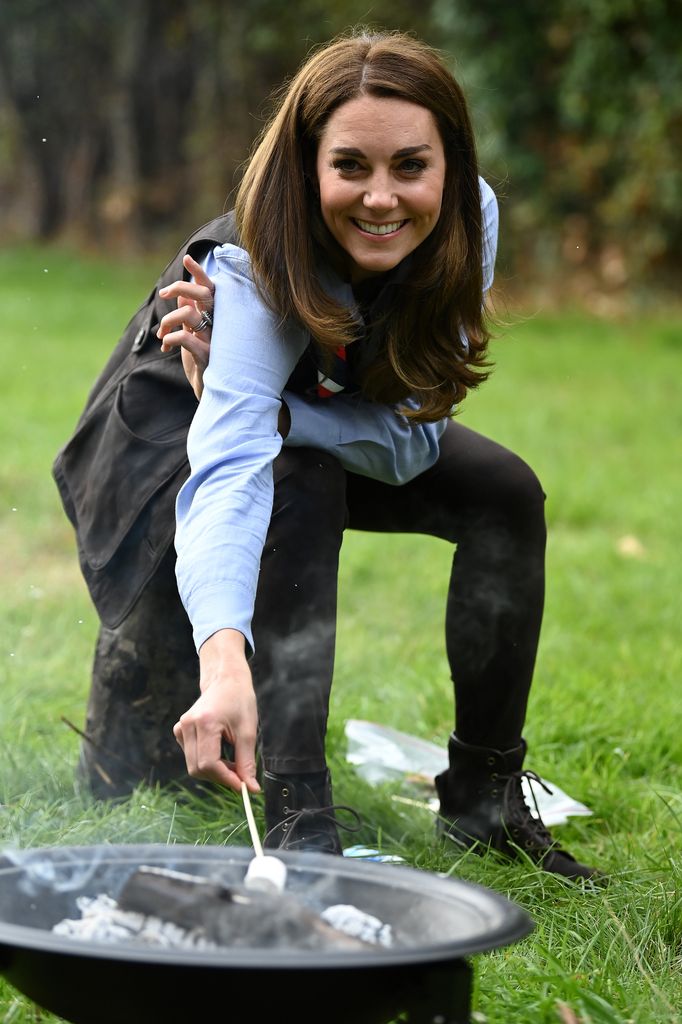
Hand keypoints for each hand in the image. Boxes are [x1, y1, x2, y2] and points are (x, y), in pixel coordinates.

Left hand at [157, 253, 214, 398]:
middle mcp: (219, 325)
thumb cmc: (200, 361)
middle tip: (164, 294)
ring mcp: (215, 340)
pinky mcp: (209, 356)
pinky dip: (171, 338)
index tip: (188, 258)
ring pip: (190, 315)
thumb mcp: (192, 333)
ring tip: (161, 334)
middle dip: (180, 290)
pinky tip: (165, 345)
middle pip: (204, 295)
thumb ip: (189, 312)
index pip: (211, 288)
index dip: (200, 273)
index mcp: (215, 317)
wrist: (208, 392)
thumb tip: (182, 292)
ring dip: (169, 321)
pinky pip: (186, 338)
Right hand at [173, 629, 260, 792]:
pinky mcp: (180, 730)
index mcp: (205, 723)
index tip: (244, 787)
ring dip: (215, 771)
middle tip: (242, 776)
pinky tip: (221, 753)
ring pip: (194, 766)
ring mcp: (181, 727)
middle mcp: (188, 725)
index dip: (227, 779)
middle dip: (221, 777)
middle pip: (198, 768)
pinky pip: (191, 757)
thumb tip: (250, 788)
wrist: (226, 679)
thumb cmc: (240, 699)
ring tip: (234, 763)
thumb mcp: (248, 731)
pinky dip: (207, 762)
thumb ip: (247, 761)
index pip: (209, 764)